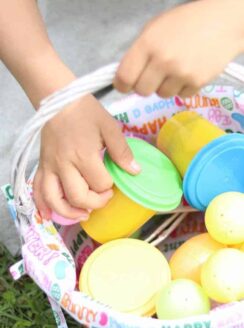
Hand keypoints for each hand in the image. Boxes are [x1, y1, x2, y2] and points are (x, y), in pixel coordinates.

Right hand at [33, 94, 139, 220]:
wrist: (58, 100)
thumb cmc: (86, 112)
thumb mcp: (109, 127)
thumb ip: (122, 151)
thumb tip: (135, 171)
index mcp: (84, 155)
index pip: (100, 183)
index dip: (110, 186)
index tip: (114, 181)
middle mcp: (64, 165)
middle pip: (78, 196)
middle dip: (95, 203)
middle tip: (104, 197)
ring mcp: (50, 167)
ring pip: (54, 200)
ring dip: (69, 212)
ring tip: (83, 214)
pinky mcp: (41, 166)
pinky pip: (37, 190)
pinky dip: (42, 205)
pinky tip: (49, 214)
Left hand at [114, 0, 243, 97]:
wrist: (222, 23)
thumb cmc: (184, 23)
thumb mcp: (154, 30)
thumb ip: (139, 53)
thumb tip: (126, 77)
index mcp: (147, 44)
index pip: (124, 78)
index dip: (122, 85)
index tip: (125, 86)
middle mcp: (163, 61)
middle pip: (142, 91)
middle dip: (144, 85)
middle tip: (153, 75)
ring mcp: (181, 74)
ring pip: (161, 95)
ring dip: (164, 86)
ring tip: (175, 69)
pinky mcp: (197, 83)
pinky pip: (180, 95)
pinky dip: (182, 87)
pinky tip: (189, 71)